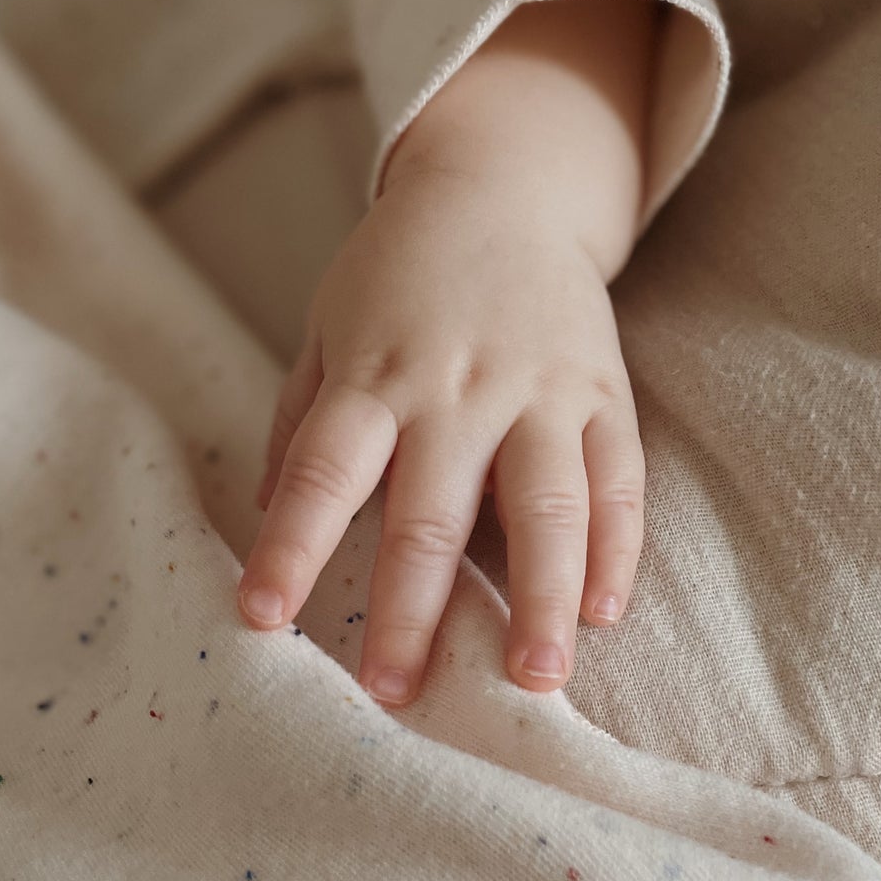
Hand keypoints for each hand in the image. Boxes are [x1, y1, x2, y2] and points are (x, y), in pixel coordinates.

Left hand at [237, 158, 644, 701]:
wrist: (504, 187)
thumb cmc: (399, 274)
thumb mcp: (328, 327)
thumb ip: (302, 421)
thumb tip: (268, 516)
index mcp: (376, 374)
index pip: (326, 473)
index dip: (292, 547)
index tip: (261, 619)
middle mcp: (457, 387)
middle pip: (432, 511)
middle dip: (413, 609)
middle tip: (397, 693)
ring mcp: (540, 390)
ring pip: (545, 504)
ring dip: (542, 596)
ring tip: (537, 677)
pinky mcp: (603, 393)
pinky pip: (618, 479)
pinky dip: (617, 547)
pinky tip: (606, 611)